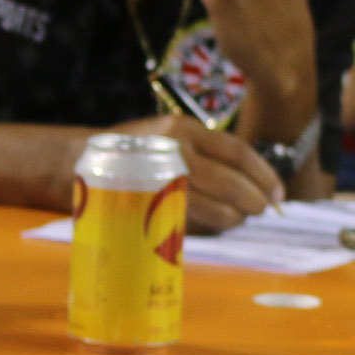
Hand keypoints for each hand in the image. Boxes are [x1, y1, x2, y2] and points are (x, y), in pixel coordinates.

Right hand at [112, 113, 281, 233]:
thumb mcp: (168, 138)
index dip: (264, 175)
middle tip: (262, 211)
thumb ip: (203, 152)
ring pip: (214, 205)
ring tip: (239, 220)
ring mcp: (160, 177)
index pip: (238, 152)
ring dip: (234, 218)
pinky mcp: (148, 204)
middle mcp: (174, 149)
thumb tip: (252, 182)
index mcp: (184, 128)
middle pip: (230, 181)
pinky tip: (215, 226)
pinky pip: (191, 221)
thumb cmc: (133, 153)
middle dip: (254, 201)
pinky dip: (209, 227)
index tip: (279, 193)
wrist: (75, 162)